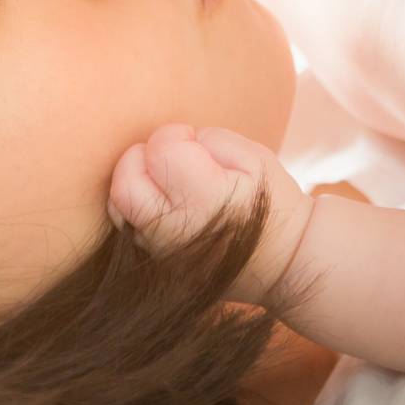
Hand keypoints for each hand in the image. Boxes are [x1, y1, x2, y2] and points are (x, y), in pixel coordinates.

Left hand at [107, 123, 313, 307]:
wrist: (285, 265)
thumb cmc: (270, 204)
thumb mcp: (253, 157)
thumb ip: (207, 140)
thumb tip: (171, 143)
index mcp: (207, 200)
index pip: (161, 150)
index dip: (174, 135)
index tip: (192, 141)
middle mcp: (176, 233)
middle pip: (125, 184)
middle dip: (140, 158)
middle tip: (168, 158)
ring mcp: (163, 256)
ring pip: (119, 210)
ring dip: (136, 185)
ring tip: (165, 181)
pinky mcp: (157, 269)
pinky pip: (128, 232)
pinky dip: (138, 211)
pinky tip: (164, 204)